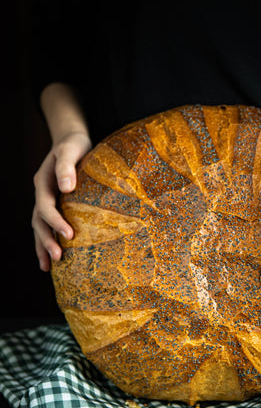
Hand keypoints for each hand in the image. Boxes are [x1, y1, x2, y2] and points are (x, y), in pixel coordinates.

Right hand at [32, 130, 91, 270]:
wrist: (70, 140)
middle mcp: (42, 194)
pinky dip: (48, 241)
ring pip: (39, 227)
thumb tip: (66, 188)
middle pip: (39, 221)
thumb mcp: (71, 149)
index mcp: (44, 182)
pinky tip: (53, 258)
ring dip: (42, 246)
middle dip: (46, 241)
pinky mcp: (56, 205)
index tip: (69, 236)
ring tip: (47, 267)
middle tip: (58, 258)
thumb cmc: (74, 144)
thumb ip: (67, 167)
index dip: (55, 222)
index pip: (46, 207)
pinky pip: (48, 226)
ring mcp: (47, 200)